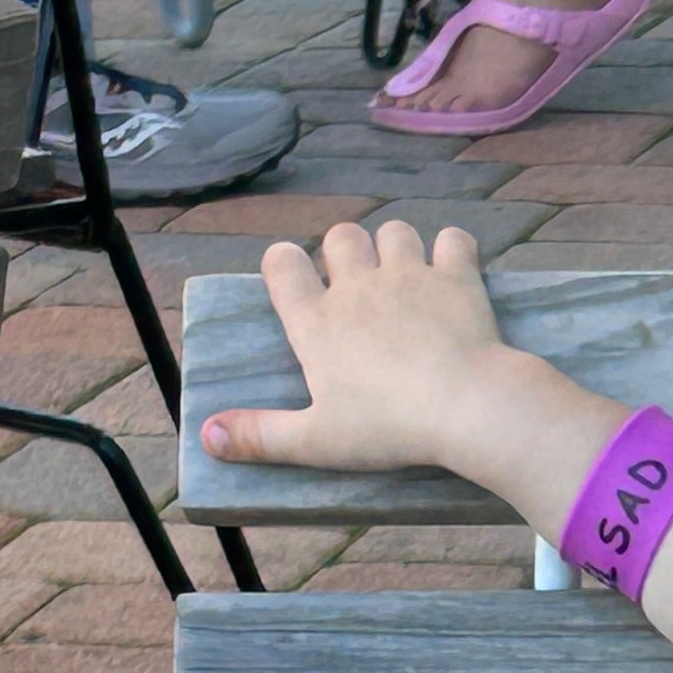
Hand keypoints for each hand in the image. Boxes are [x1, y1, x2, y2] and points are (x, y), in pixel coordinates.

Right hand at [195, 222, 615, 526]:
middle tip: (362, 290)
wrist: (466, 407)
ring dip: (396, 248)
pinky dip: (453, 250)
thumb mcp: (316, 442)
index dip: (285, 265)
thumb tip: (206, 435)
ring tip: (407, 281)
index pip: (282, 265)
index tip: (297, 283)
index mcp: (317, 320)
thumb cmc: (387, 428)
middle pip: (341, 236)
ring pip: (394, 230)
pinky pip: (453, 239)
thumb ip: (260, 436)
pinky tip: (454, 273)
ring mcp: (409, 274)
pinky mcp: (457, 277)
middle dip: (346, 253)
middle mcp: (358, 285)